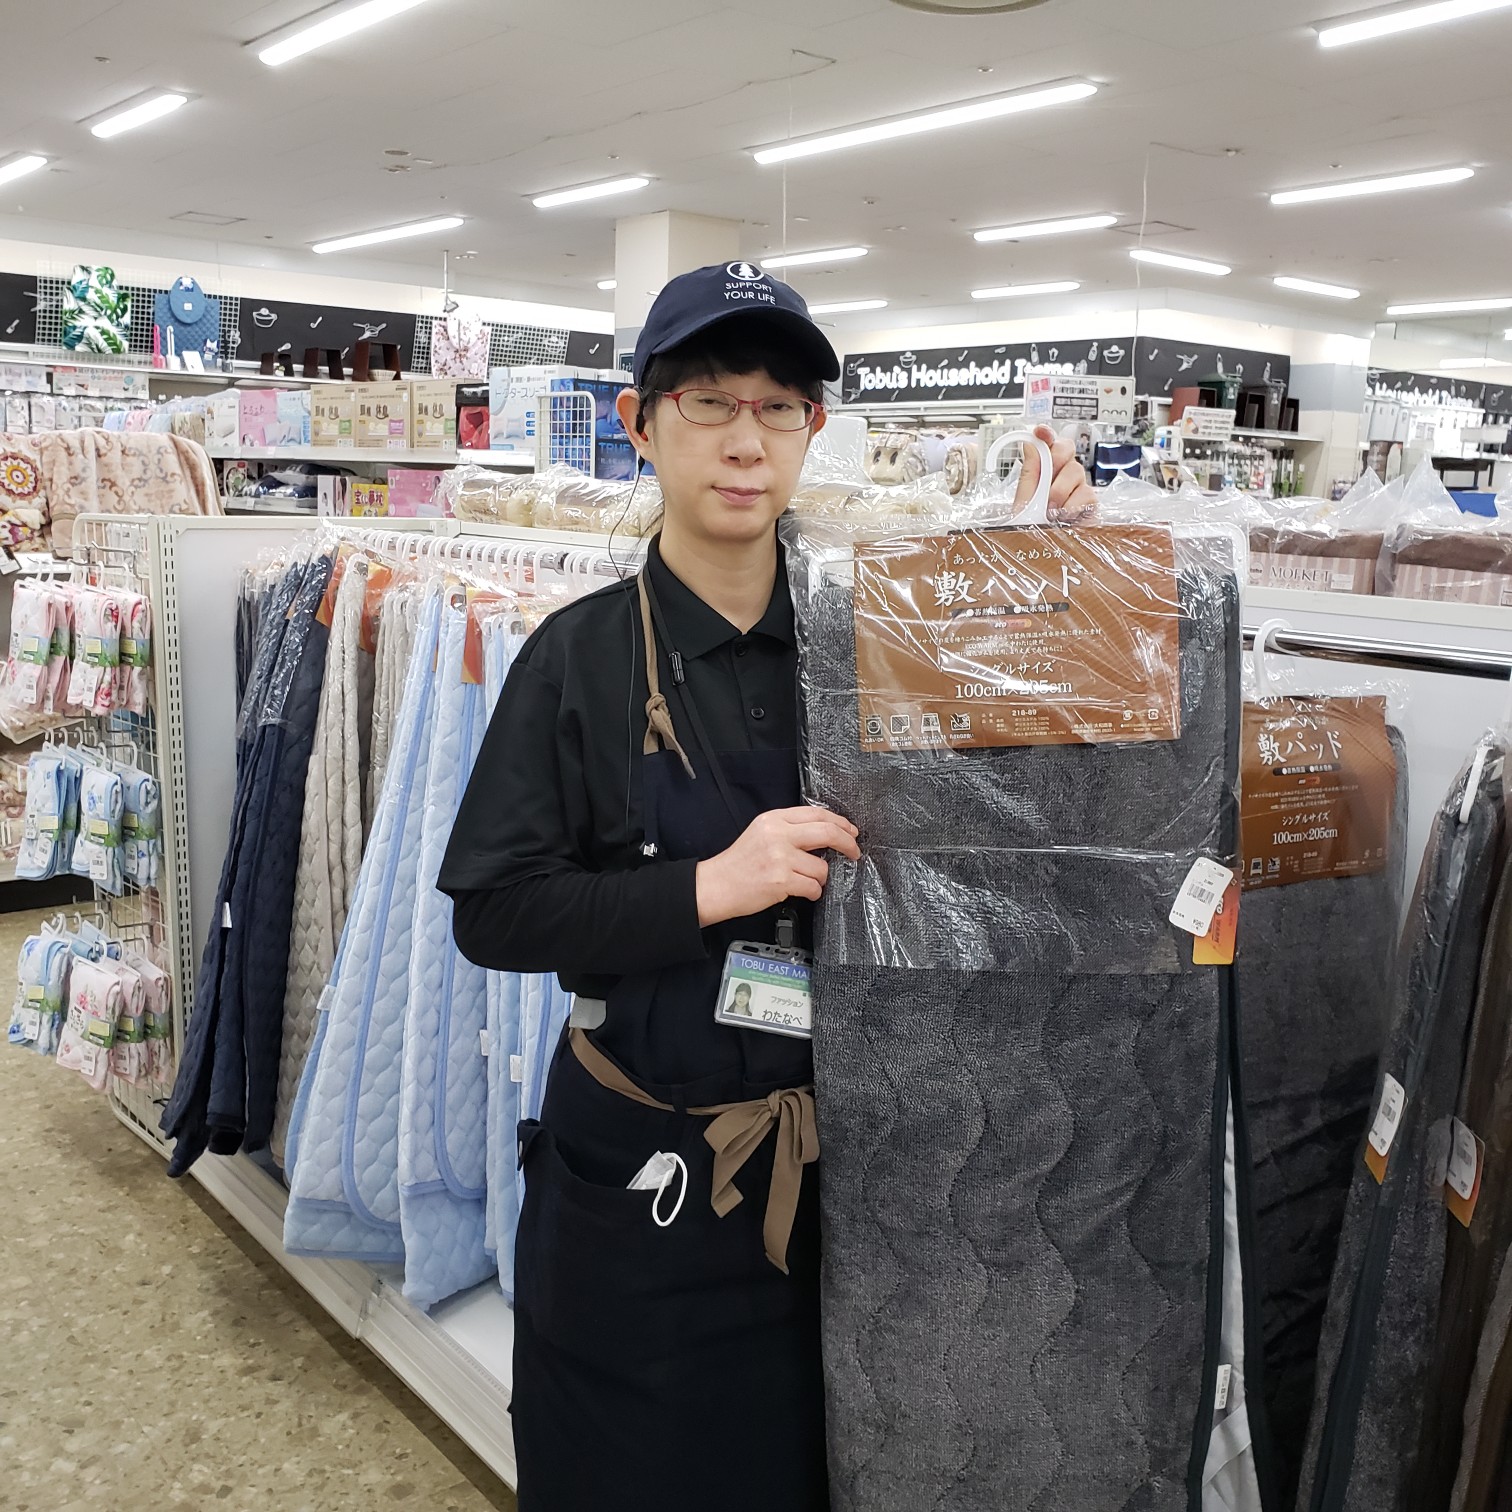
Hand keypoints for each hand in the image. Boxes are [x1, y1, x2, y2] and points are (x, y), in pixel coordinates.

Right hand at [696, 806, 860, 925]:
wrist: (716, 885)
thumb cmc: (740, 863)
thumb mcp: (761, 833)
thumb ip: (790, 829)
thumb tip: (825, 834)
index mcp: (774, 819)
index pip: (817, 813)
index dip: (840, 822)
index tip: (850, 831)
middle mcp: (778, 835)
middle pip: (827, 832)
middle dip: (847, 843)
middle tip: (854, 852)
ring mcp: (780, 858)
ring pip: (822, 867)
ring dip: (820, 878)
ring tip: (805, 881)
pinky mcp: (781, 881)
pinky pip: (814, 887)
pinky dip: (813, 892)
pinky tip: (802, 892)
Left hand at [1015, 424, 1099, 523]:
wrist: (1043, 551)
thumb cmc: (1033, 526)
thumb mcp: (1025, 499)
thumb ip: (1029, 472)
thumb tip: (1031, 443)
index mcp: (1046, 469)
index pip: (1049, 442)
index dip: (1046, 433)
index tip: (1039, 432)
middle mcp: (1064, 473)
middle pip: (1066, 448)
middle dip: (1054, 462)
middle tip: (1043, 487)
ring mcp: (1079, 485)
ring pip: (1076, 471)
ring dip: (1059, 492)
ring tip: (1049, 512)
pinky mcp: (1091, 501)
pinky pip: (1087, 493)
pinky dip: (1072, 507)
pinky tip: (1064, 518)